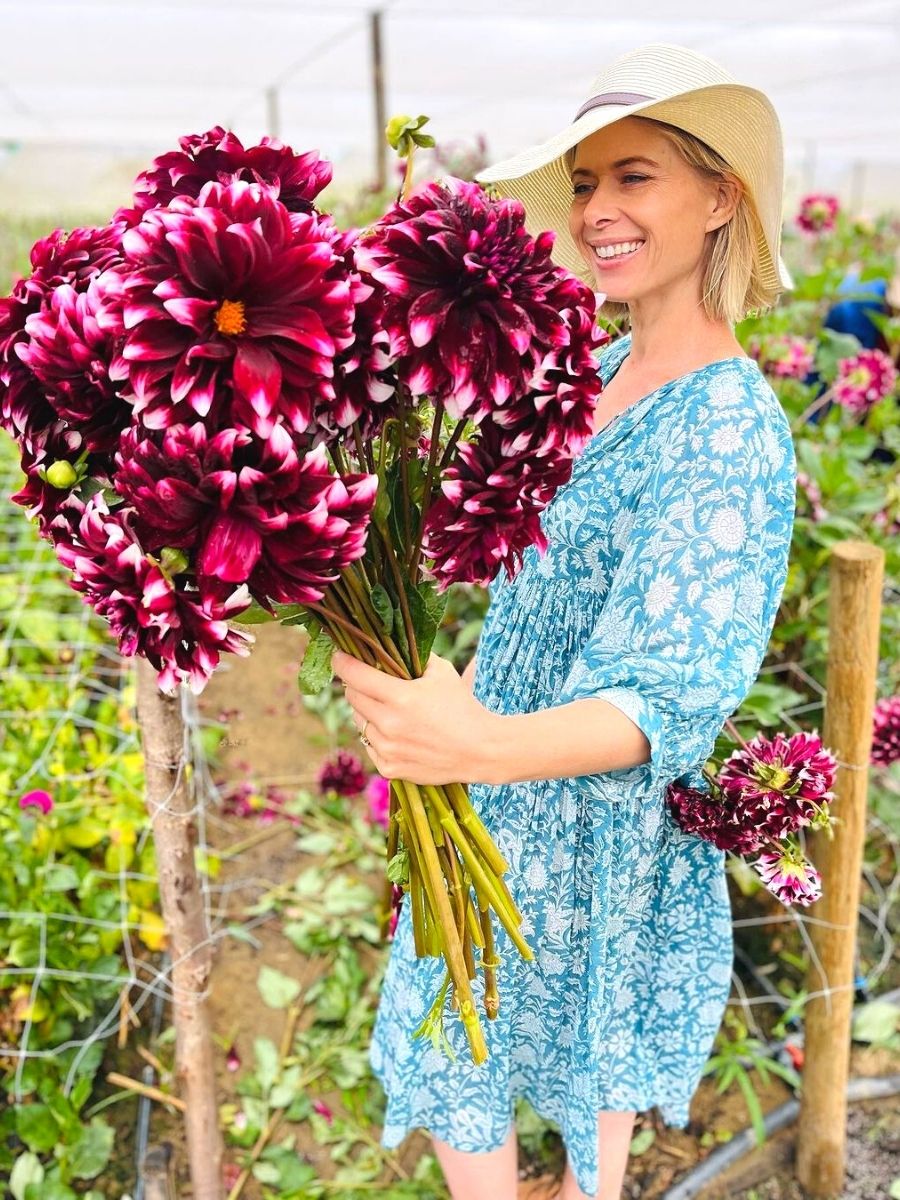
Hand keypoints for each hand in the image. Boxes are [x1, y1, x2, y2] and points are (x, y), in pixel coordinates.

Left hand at [331, 648, 493, 785]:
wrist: (480, 750)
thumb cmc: (462, 706)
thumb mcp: (442, 672)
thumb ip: (414, 657)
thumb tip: (389, 644)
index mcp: (400, 697)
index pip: (354, 675)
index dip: (342, 662)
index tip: (338, 656)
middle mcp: (389, 724)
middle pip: (352, 697)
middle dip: (356, 685)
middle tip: (368, 680)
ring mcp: (387, 749)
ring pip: (359, 721)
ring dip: (367, 712)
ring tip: (388, 708)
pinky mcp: (389, 768)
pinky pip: (369, 744)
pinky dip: (377, 736)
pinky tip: (396, 732)